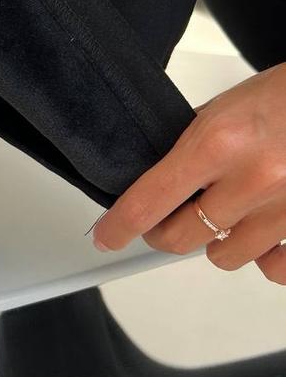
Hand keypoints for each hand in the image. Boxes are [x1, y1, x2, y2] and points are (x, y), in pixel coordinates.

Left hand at [93, 63, 285, 283]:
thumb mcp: (226, 107)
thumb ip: (192, 144)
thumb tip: (159, 176)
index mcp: (218, 143)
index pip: (149, 201)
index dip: (119, 226)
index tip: (107, 236)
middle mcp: (251, 179)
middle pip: (180, 238)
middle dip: (167, 230)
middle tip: (171, 216)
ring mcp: (283, 207)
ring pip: (225, 256)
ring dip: (218, 240)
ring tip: (228, 212)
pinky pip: (275, 269)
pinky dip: (265, 259)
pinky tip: (262, 238)